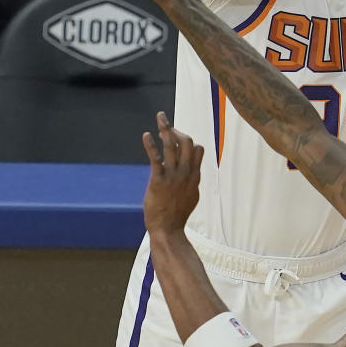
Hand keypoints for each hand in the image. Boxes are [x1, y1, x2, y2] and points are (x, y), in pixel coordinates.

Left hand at [142, 112, 203, 237]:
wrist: (168, 229)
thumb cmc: (177, 215)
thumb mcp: (191, 196)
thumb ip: (192, 182)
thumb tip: (194, 175)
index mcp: (194, 176)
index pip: (198, 150)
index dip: (188, 141)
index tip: (177, 139)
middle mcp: (186, 173)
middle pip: (187, 143)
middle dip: (178, 131)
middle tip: (167, 126)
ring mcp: (173, 176)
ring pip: (172, 145)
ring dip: (166, 128)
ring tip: (160, 117)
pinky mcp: (159, 180)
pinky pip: (156, 157)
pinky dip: (151, 144)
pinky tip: (146, 135)